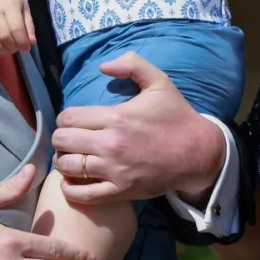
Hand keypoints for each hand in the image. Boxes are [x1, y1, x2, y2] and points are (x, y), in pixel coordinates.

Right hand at [0, 0, 34, 58]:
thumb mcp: (24, 6)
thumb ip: (28, 25)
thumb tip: (31, 43)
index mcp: (9, 6)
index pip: (15, 28)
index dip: (22, 42)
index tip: (26, 47)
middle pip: (3, 36)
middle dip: (13, 47)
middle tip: (17, 48)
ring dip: (2, 50)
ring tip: (8, 49)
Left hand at [51, 52, 225, 206]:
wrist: (198, 152)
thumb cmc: (176, 116)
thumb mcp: (159, 81)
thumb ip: (131, 65)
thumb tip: (102, 66)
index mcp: (116, 117)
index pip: (68, 118)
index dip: (65, 119)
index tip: (72, 121)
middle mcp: (111, 144)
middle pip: (62, 141)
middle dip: (61, 138)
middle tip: (70, 139)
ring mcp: (115, 170)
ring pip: (67, 167)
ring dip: (64, 161)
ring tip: (71, 158)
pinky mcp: (120, 191)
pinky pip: (82, 195)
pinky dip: (71, 189)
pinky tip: (73, 181)